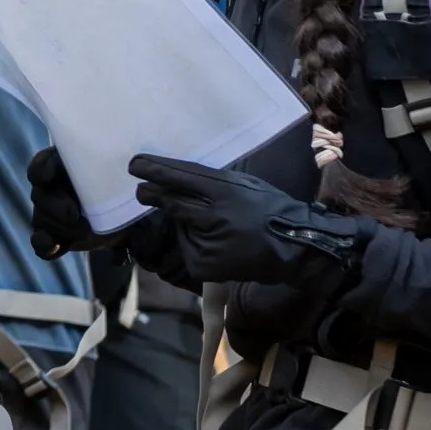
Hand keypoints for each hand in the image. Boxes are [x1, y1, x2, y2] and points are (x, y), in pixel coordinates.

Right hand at [28, 147, 135, 259]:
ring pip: (41, 219)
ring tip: (85, 231)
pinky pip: (40, 242)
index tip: (45, 177)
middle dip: (55, 206)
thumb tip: (135, 163)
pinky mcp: (53, 236)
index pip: (42, 164)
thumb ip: (121, 169)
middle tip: (74, 215)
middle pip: (40, 194)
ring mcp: (49, 214)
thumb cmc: (122, 190)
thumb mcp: (123, 176)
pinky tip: (57, 246)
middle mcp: (52, 188)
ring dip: (61, 227)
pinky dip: (45, 245)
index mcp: (64, 166)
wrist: (128, 220)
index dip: (41, 169)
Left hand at [129, 155, 372, 287]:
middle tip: (140, 190)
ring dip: (188, 224)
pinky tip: (219, 246)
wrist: (296, 248)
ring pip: (181, 226)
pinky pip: (189, 247)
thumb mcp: (245, 185)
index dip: (157, 171)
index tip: (134, 165)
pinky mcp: (203, 265)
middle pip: (172, 202)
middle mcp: (215, 215)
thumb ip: (212, 183)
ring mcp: (208, 242)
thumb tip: (174, 177)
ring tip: (220, 228)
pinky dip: (195, 244)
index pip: (184, 177)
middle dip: (153, 195)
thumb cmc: (269, 210)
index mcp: (227, 190)